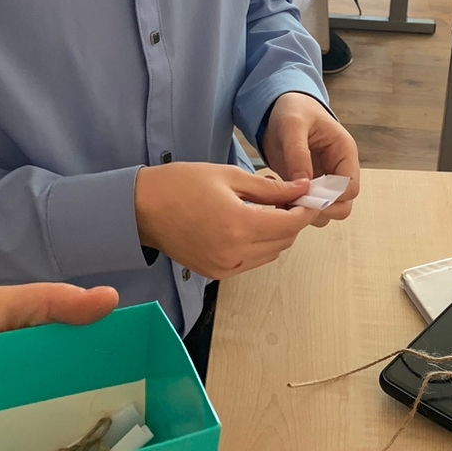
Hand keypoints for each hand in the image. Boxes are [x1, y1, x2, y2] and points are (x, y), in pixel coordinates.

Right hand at [136, 161, 318, 276]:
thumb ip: (270, 188)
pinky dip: (259, 246)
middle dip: (293, 220)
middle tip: (290, 198)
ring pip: (271, 254)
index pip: (291, 224)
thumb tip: (302, 188)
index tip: (311, 196)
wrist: (140, 209)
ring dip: (277, 234)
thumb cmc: (182, 184)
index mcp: (240, 226)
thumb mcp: (229, 177)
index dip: (306, 210)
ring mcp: (225, 268)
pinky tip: (250, 225)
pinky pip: (251, 262)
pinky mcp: (215, 273)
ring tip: (269, 209)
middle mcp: (235, 254)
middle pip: (284, 241)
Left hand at [260, 91, 360, 223]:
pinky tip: (277, 196)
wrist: (279, 108)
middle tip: (292, 201)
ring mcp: (325, 181)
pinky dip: (294, 209)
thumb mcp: (293, 124)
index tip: (306, 194)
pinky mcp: (309, 187)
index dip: (332, 197)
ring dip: (305, 212)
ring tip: (281, 198)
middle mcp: (339, 170)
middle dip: (320, 209)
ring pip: (326, 212)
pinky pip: (308, 207)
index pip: (351, 187)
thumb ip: (298, 153)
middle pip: (343, 206)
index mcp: (344, 152)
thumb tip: (304, 185)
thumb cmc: (293, 110)